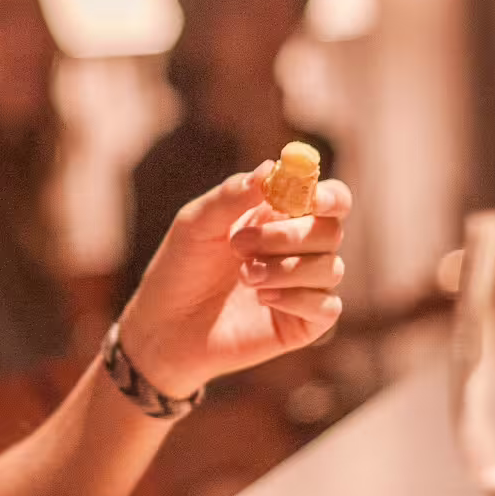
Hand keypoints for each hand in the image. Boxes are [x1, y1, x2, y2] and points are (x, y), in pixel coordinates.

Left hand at [118, 164, 351, 396]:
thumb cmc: (180, 268)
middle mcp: (300, 249)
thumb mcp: (196, 224)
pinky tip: (263, 299)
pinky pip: (327, 307)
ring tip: (244, 277)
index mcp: (281, 216)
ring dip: (286, 268)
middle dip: (289, 235)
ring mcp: (304, 287)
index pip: (330, 198)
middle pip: (331, 231)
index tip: (312, 198)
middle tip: (240, 244)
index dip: (329, 195)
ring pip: (331, 268)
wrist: (163, 327)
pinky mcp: (303, 324)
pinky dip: (297, 299)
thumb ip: (232, 195)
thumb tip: (270, 168)